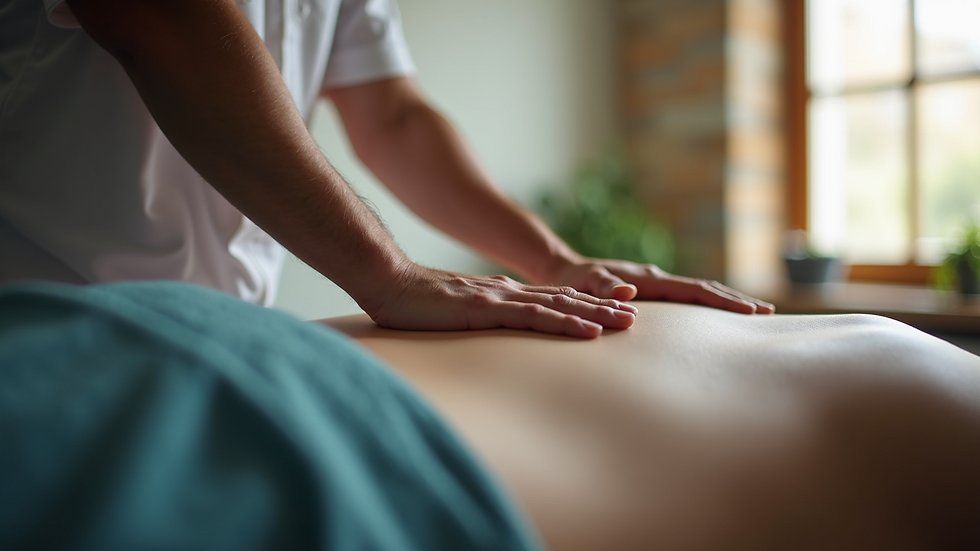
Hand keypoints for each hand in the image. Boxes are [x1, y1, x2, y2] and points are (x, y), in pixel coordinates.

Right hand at [367, 263, 637, 337]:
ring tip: (627, 322)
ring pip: (558, 306)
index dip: (582, 305)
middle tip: (635, 316)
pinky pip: (535, 318)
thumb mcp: (451, 315)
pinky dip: (566, 323)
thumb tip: (487, 333)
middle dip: (602, 308)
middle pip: (563, 300)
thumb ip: (473, 320)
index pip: (549, 300)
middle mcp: (505, 293)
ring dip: (596, 314)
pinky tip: (589, 331)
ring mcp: (498, 298)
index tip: (611, 312)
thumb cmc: (410, 303)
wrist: (386, 281)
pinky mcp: (487, 308)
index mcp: (498, 295)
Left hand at [550, 258, 774, 314]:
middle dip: (735, 301)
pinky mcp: (652, 291)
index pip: (694, 291)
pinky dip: (707, 305)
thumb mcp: (583, 285)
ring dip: (725, 302)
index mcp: (648, 280)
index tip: (751, 310)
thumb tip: (629, 291)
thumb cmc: (572, 282)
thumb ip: (603, 287)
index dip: (723, 301)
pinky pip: (686, 299)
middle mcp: (657, 279)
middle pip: (705, 289)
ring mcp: (656, 284)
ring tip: (755, 314)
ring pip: (698, 293)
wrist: (564, 270)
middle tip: (768, 314)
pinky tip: (717, 318)